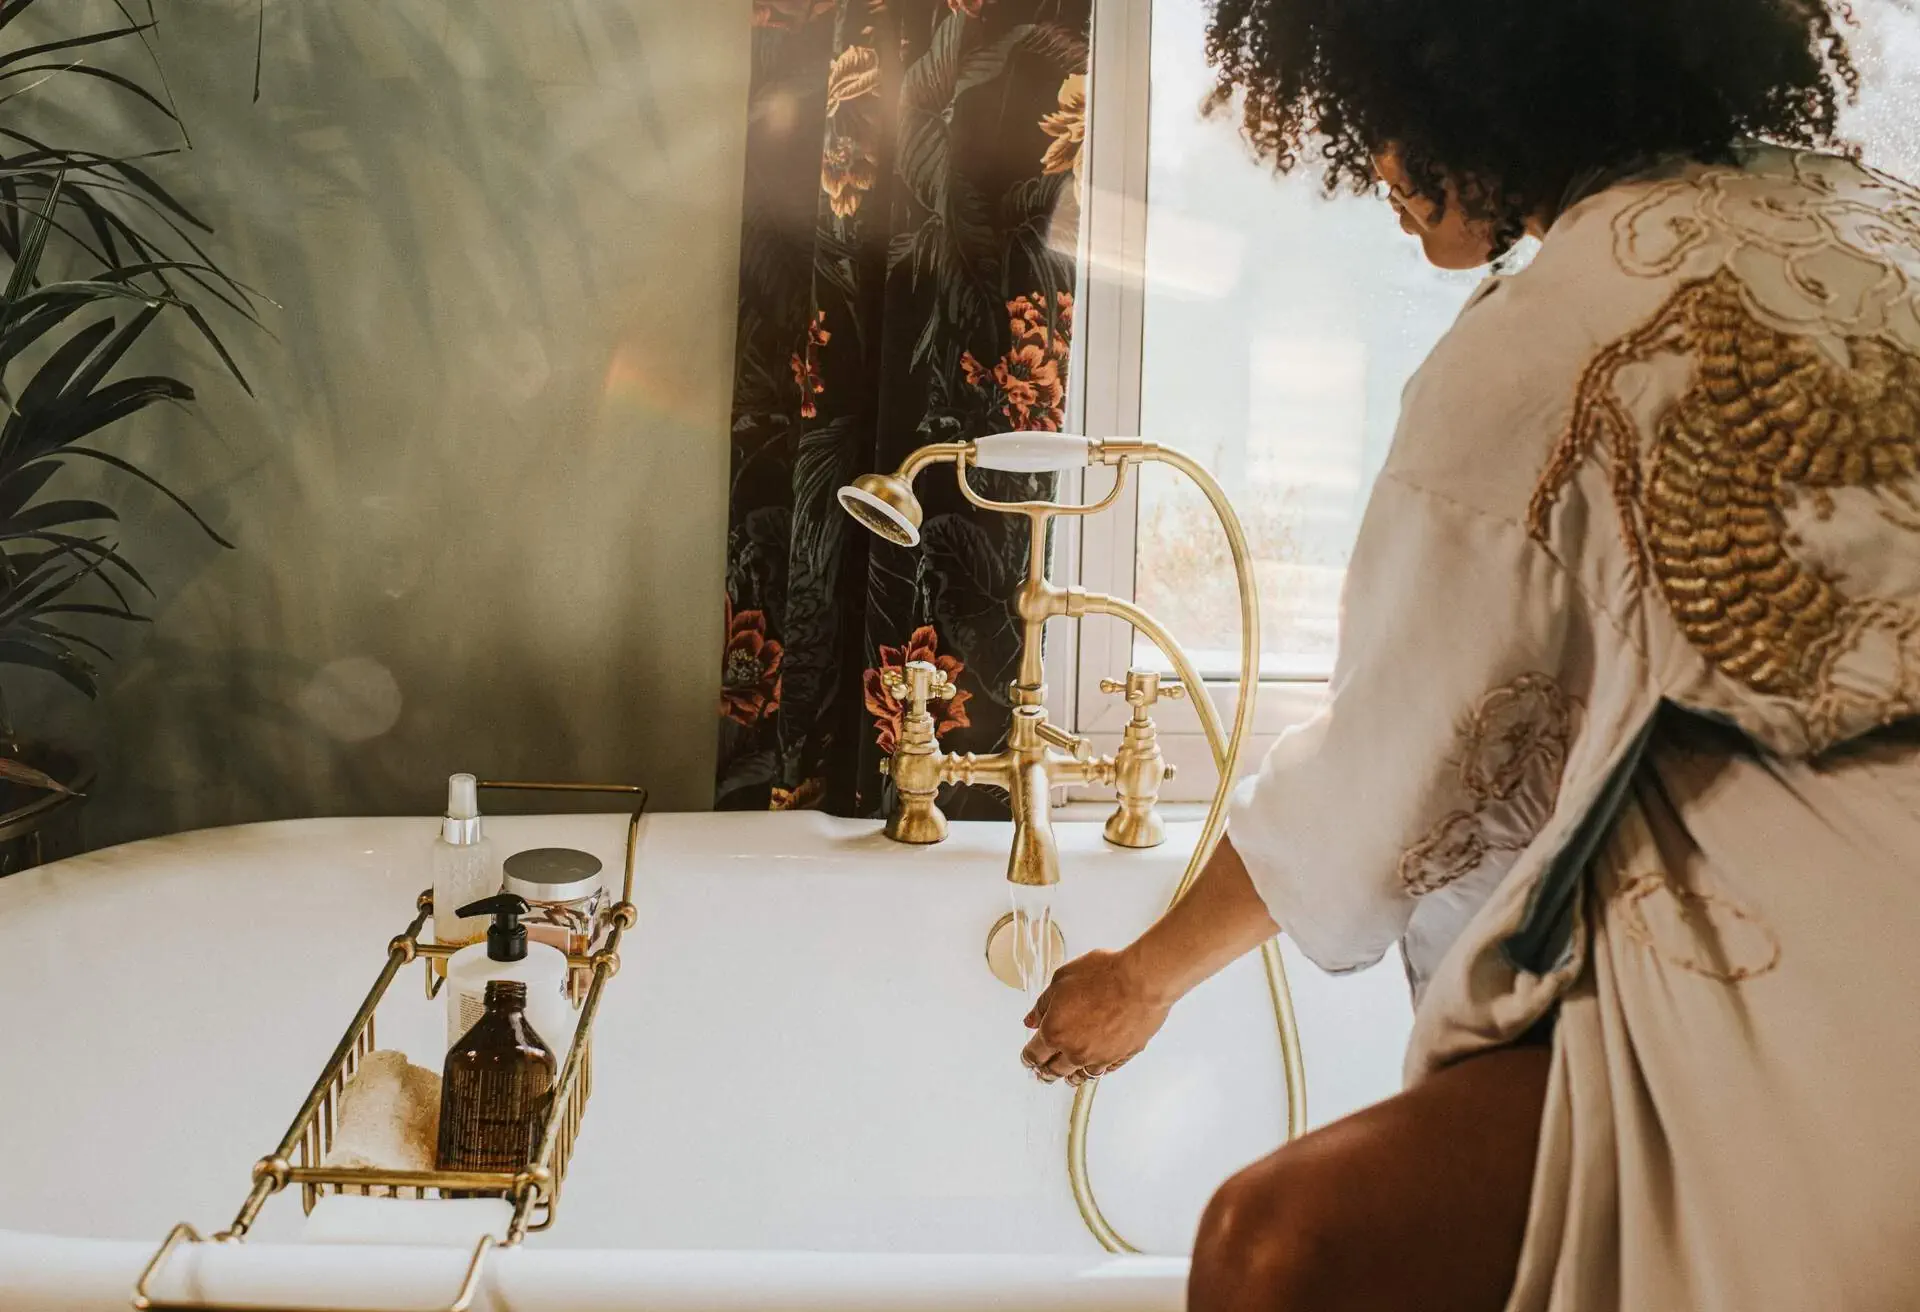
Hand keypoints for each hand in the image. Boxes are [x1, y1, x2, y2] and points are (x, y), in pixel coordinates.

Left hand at [1021, 948, 1172, 1085]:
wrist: (1141, 981)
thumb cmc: (1104, 974)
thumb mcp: (1061, 980)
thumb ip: (1043, 1004)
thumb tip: (1032, 1020)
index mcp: (1054, 1032)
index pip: (1034, 1054)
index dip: (1028, 1058)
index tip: (1028, 1058)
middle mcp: (1075, 1050)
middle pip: (1054, 1070)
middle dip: (1045, 1071)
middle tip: (1042, 1073)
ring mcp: (1099, 1057)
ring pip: (1079, 1075)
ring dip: (1070, 1077)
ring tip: (1067, 1078)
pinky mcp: (1121, 1057)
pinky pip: (1104, 1071)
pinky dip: (1095, 1070)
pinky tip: (1093, 1068)